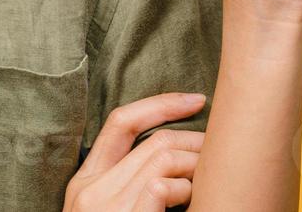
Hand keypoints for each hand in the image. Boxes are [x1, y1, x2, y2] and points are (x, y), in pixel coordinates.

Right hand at [64, 93, 207, 210]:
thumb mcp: (108, 208)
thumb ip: (124, 183)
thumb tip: (169, 153)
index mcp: (84, 181)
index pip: (121, 121)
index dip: (160, 104)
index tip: (194, 100)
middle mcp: (91, 189)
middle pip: (152, 141)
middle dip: (193, 139)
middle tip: (217, 148)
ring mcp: (106, 205)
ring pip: (163, 158)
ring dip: (195, 165)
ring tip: (209, 179)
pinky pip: (162, 186)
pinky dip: (185, 190)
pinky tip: (194, 202)